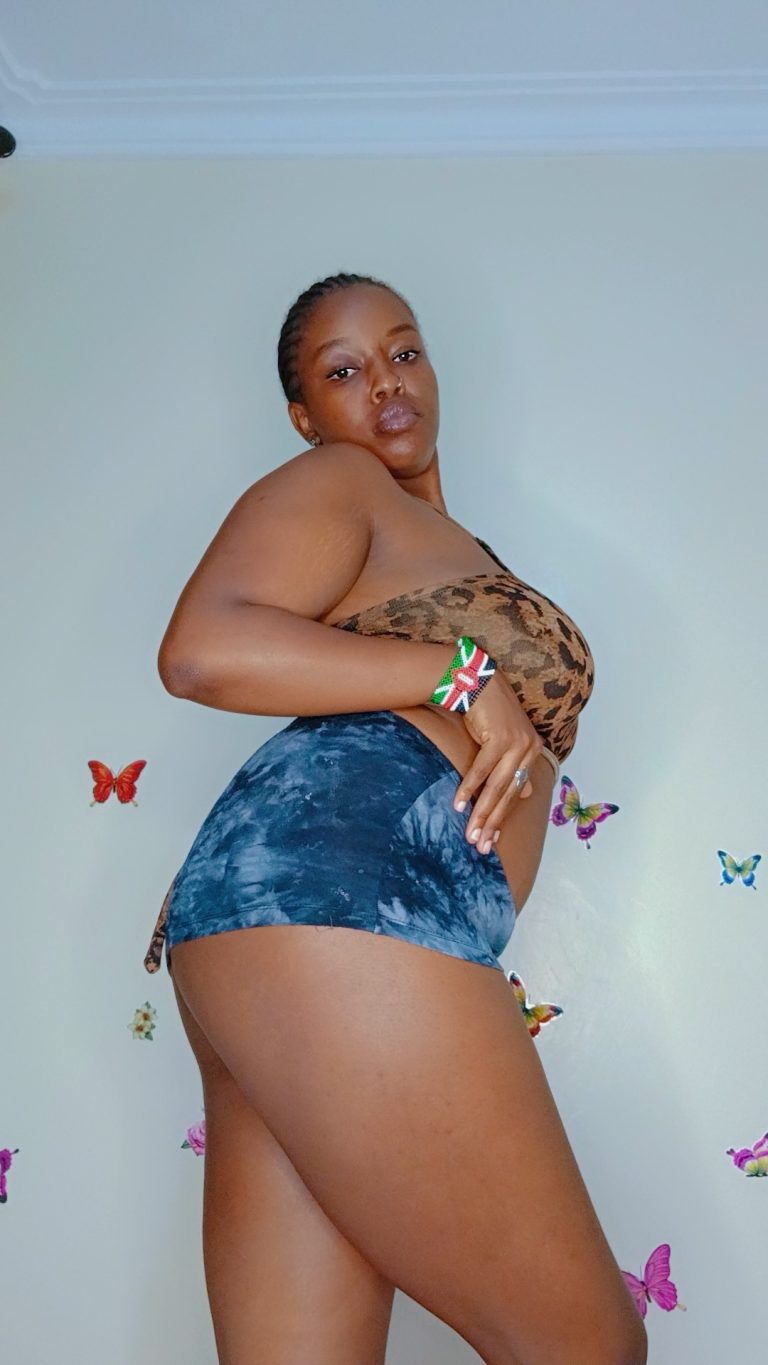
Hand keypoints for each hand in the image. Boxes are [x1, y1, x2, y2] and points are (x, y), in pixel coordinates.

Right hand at [455, 669, 543, 852]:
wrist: (477, 680)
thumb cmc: (489, 711)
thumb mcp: (506, 739)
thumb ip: (516, 765)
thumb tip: (526, 790)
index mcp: (532, 751)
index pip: (516, 791)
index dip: (503, 817)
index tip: (491, 839)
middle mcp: (529, 749)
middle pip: (507, 794)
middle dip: (492, 822)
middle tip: (479, 846)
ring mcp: (516, 743)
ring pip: (496, 786)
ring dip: (481, 812)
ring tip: (470, 833)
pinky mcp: (500, 738)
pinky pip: (482, 769)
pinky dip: (468, 788)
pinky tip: (457, 804)